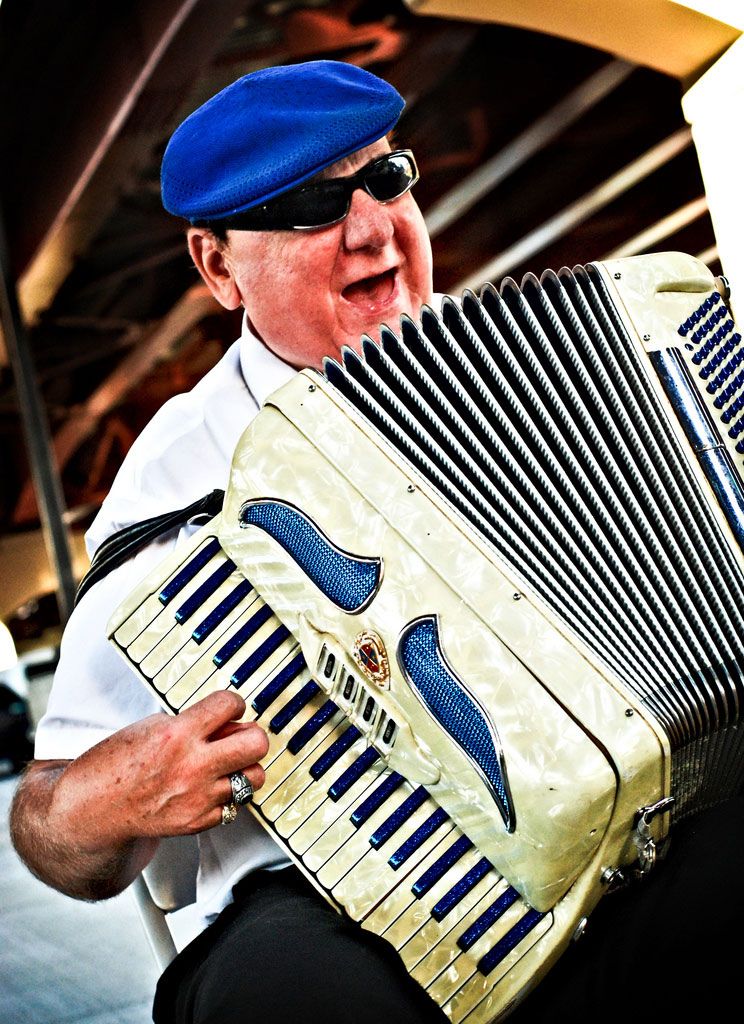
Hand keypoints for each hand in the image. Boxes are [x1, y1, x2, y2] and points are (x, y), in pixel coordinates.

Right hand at [59, 689, 268, 842]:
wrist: (94, 810)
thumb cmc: (115, 765)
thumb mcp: (151, 727)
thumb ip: (192, 722)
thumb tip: (227, 723)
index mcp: (177, 735)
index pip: (230, 704)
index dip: (233, 703)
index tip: (229, 708)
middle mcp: (192, 766)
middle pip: (257, 743)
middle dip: (252, 735)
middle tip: (239, 737)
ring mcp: (198, 797)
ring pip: (254, 777)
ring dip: (245, 767)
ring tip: (226, 765)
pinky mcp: (198, 822)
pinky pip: (234, 804)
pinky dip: (226, 794)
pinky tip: (208, 787)